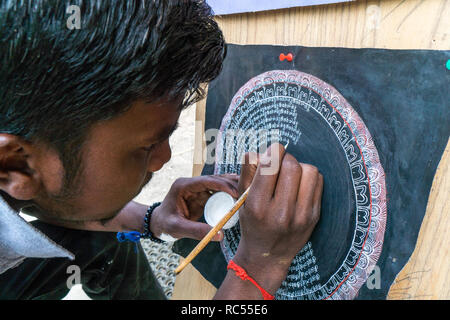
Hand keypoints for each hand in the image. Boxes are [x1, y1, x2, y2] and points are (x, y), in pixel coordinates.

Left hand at [150, 174, 239, 240]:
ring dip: (233, 186)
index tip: (236, 193)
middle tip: (248, 191)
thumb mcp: (178, 228)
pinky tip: (242, 196)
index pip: (206, 181)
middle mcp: (191, 183)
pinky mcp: (202, 195)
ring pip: (219, 183)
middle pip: (215, 179)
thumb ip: (197, 231)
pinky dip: (229, 194)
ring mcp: (197, 188)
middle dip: (232, 184)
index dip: (223, 185)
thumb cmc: (164, 225)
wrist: (157, 224)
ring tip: (249, 190)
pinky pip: (218, 192)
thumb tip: (219, 235)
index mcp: (183, 186)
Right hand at [233, 143, 322, 293]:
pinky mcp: (314, 216)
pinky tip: (298, 186)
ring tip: (290, 177)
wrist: (268, 256)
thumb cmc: (252, 222)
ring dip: (299, 167)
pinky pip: (318, 181)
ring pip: (309, 171)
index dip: (273, 152)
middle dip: (286, 159)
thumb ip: (248, 173)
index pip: (270, 166)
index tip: (272, 152)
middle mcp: (281, 213)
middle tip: (280, 165)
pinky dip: (308, 177)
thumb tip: (260, 152)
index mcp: (258, 206)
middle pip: (292, 166)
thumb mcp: (242, 199)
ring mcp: (301, 216)